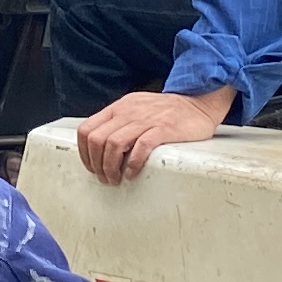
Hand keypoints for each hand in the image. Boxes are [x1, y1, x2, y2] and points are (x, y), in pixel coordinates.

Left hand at [77, 83, 234, 183]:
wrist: (197, 103)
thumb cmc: (167, 110)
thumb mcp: (136, 108)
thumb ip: (119, 122)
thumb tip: (101, 147)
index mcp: (119, 107)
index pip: (86, 129)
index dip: (84, 153)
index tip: (91, 167)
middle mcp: (128, 112)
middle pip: (97, 140)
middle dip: (96, 164)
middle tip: (104, 177)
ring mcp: (146, 119)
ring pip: (113, 145)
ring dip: (111, 168)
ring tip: (116, 179)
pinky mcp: (163, 129)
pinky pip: (140, 147)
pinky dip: (133, 164)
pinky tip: (133, 173)